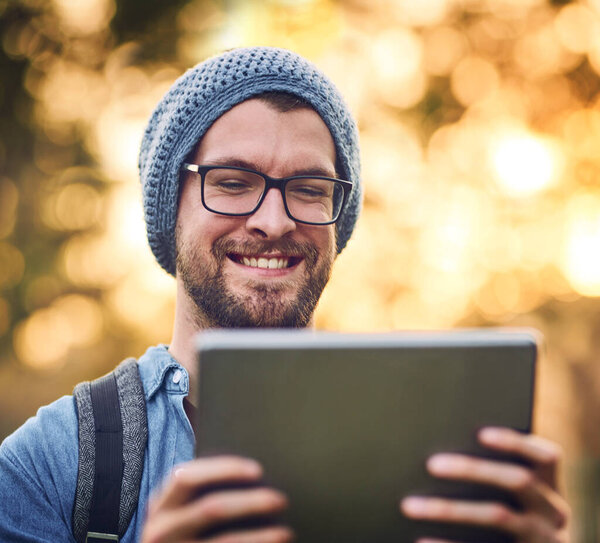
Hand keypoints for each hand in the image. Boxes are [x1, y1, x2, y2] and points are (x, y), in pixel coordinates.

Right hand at [142, 456, 293, 542]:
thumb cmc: (179, 535)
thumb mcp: (177, 513)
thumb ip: (199, 493)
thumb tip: (252, 473)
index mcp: (161, 506)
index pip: (187, 477)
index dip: (223, 468)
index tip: (258, 470)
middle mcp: (161, 531)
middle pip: (211, 508)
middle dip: (251, 501)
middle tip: (281, 499)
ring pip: (225, 541)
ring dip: (261, 536)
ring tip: (286, 532)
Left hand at [400, 427, 570, 542]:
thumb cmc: (510, 522)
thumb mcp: (518, 502)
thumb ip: (495, 476)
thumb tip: (440, 449)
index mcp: (550, 488)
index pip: (546, 456)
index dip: (515, 442)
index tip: (480, 433)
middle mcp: (554, 513)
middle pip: (518, 480)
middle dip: (473, 468)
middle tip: (431, 464)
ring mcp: (543, 540)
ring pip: (498, 515)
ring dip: (450, 508)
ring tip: (409, 505)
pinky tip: (421, 540)